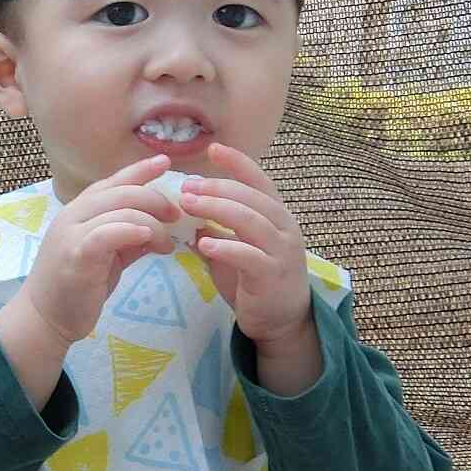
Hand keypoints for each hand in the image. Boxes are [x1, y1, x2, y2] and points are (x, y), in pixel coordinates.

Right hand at [11, 157, 181, 346]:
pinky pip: (109, 232)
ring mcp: (72, 233)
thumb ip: (128, 239)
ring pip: (121, 210)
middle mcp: (73, 214)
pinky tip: (151, 241)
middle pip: (121, 191)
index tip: (165, 162)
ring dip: (153, 223)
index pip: (112, 182)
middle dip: (155, 199)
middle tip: (176, 216)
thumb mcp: (107, 257)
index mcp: (79, 211)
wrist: (43, 318)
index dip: (139, 170)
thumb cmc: (75, 287)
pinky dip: (134, 231)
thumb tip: (158, 228)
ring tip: (166, 243)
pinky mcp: (77, 254)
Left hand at [180, 143, 323, 390]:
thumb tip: (187, 211)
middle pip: (250, 197)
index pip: (258, 180)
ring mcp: (282, 251)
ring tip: (188, 205)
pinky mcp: (273, 275)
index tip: (212, 149)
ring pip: (250, 221)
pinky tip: (203, 243)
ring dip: (217, 210)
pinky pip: (249, 256)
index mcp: (276, 215)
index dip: (237, 163)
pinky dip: (226, 247)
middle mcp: (284, 227)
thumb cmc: (255, 280)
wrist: (281, 321)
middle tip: (185, 186)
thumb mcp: (234, 249)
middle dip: (216, 188)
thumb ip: (216, 229)